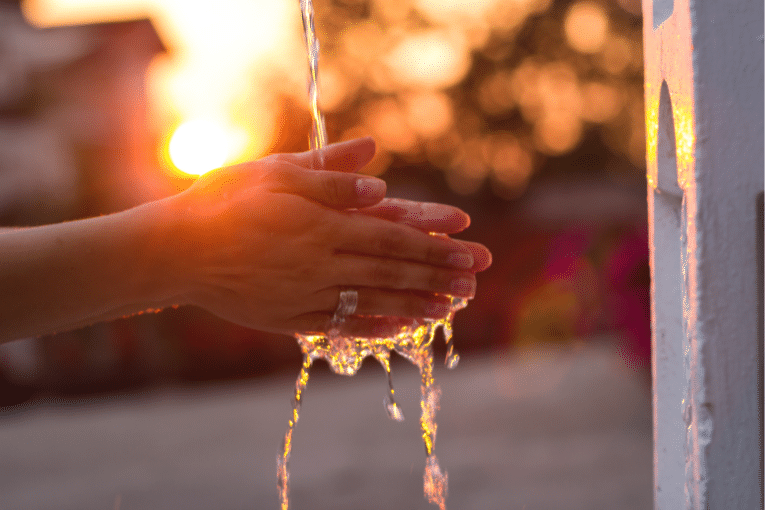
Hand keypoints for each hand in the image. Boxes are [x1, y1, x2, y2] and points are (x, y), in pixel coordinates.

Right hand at [168, 138, 490, 337]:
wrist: (174, 251)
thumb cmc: (222, 201)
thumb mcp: (274, 172)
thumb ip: (329, 173)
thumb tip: (380, 174)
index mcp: (320, 225)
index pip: (392, 236)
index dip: (434, 244)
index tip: (470, 250)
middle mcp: (319, 264)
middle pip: (391, 270)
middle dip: (438, 276)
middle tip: (476, 281)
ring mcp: (305, 295)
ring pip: (372, 301)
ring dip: (416, 304)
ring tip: (452, 307)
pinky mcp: (289, 318)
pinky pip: (340, 325)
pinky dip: (373, 326)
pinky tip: (400, 329)